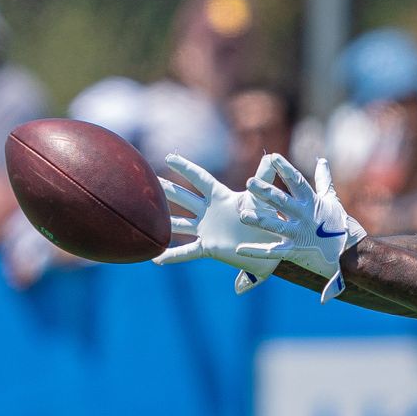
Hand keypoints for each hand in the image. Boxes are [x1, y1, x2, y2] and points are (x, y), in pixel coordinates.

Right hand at [154, 153, 282, 291]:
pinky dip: (172, 255)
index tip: (169, 157)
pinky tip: (156, 259)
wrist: (273, 246)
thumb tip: (273, 156)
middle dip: (167, 190)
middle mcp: (210, 211)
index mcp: (222, 197)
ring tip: (143, 216)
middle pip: (183, 197)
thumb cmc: (269, 219)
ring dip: (164, 220)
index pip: (200, 179)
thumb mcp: (263, 199)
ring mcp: (207, 229)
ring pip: (179, 222)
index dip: (185, 168)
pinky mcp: (209, 247)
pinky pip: (187, 251)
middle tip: (148, 181)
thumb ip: (264, 178)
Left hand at [237, 154, 366, 301]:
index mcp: (311, 201)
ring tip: (243, 214)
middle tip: (249, 182)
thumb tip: (322, 160)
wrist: (349, 252)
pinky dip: (256, 251)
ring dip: (259, 220)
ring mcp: (298, 233)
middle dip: (266, 192)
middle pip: (282, 201)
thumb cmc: (338, 223)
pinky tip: (240, 249)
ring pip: (275, 225)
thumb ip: (323, 180)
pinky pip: (272, 251)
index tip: (273, 157)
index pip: (297, 181)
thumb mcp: (331, 199)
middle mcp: (304, 216)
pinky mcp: (294, 251)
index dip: (286, 169)